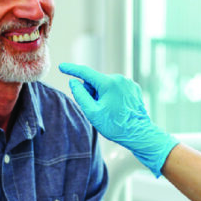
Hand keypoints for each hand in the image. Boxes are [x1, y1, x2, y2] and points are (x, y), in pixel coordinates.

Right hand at [59, 63, 177, 176]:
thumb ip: (80, 95)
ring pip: (106, 85)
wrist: (138, 134)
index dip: (71, 70)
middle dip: (92, 92)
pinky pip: (116, 88)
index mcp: (108, 83)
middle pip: (96, 81)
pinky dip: (112, 95)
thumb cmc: (114, 126)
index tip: (62, 67)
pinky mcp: (133, 88)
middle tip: (96, 108)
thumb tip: (74, 82)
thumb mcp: (92, 112)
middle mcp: (119, 79)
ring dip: (102, 94)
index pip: (85, 72)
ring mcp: (128, 83)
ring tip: (108, 110)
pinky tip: (116, 108)